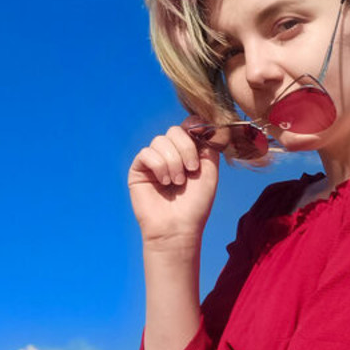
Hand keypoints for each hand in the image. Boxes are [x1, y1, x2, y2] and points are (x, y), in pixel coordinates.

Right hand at [128, 123, 219, 245]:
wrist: (178, 227)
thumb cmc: (196, 204)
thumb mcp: (210, 171)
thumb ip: (209, 145)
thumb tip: (205, 122)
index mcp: (189, 151)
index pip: (189, 125)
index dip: (195, 128)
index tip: (203, 139)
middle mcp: (171, 153)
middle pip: (175, 130)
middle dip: (186, 148)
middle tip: (192, 170)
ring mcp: (154, 160)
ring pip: (161, 141)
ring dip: (173, 161)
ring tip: (177, 182)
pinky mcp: (139, 168)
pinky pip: (147, 153)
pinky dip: (159, 166)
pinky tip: (165, 182)